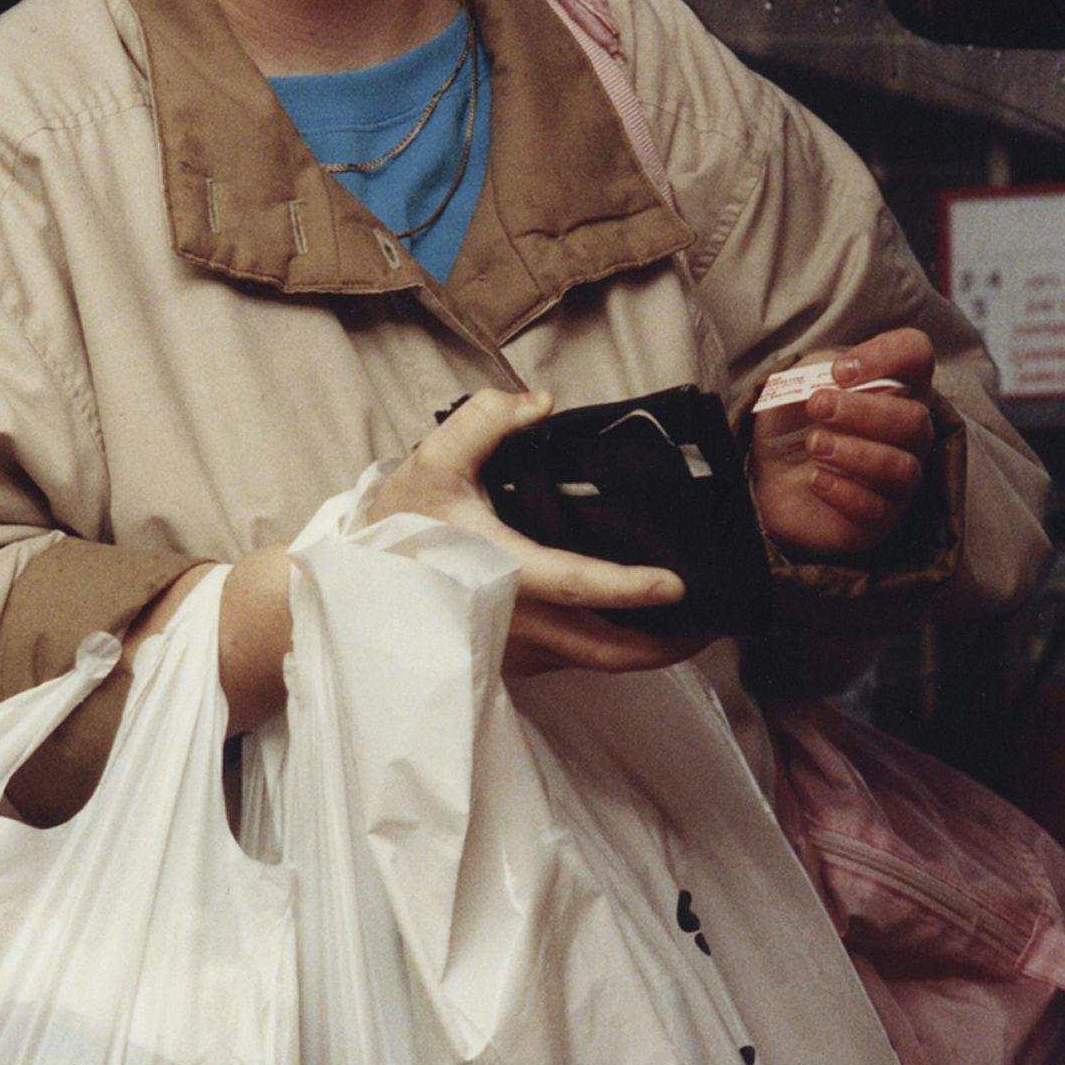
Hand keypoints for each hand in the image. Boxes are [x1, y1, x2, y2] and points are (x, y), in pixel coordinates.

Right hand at [366, 388, 711, 678]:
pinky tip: (628, 621)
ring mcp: (515, 652)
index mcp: (503, 574)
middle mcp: (517, 625)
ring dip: (642, 648)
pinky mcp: (509, 661)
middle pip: (609, 651)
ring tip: (684, 621)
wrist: (352, 593)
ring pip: (594, 661)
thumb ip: (484, 420)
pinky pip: (573, 660)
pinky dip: (608, 645)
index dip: (632, 590)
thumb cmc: (396, 530)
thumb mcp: (432, 462)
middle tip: (711, 621)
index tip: (677, 585)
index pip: (580, 587)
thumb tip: (540, 403)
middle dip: (668, 645)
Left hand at [749, 328, 936, 557]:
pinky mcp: (880, 519)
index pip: (916, 355)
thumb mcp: (797, 383)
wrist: (768, 477)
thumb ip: (818, 369)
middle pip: (914, 420)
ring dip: (853, 453)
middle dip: (863, 411)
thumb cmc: (793, 424)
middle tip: (817, 406)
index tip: (840, 371)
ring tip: (814, 445)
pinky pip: (879, 511)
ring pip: (902, 468)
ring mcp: (899, 480)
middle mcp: (907, 434)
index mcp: (895, 388)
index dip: (887, 356)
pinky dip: (845, 493)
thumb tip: (842, 377)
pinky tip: (815, 480)